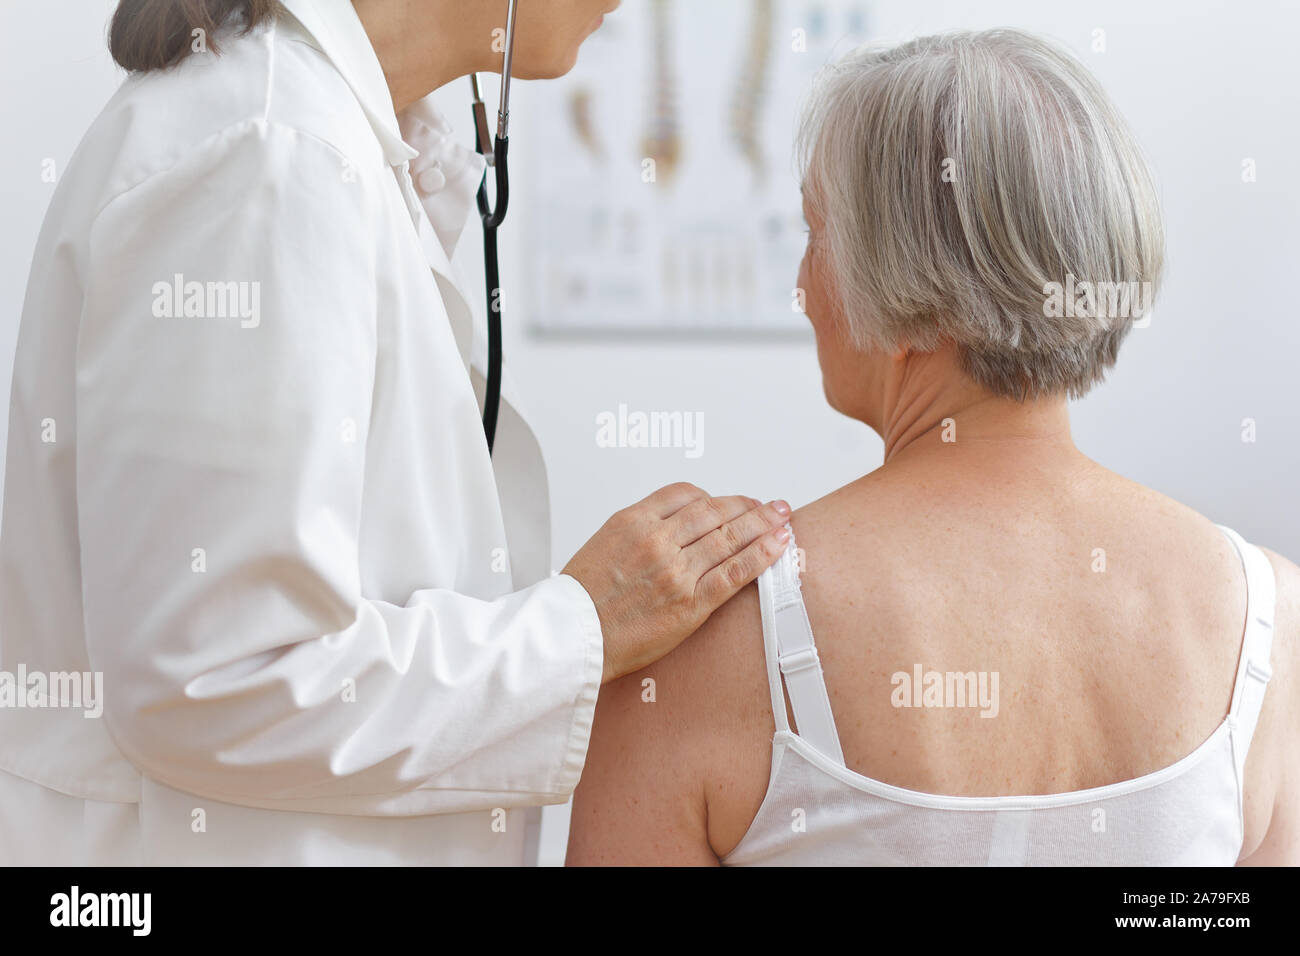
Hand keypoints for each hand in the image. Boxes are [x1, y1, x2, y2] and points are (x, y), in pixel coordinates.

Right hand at [562, 483, 791, 682]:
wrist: (571, 638)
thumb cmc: (581, 600)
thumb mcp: (602, 545)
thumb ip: (638, 533)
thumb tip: (669, 529)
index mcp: (632, 521)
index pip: (685, 494)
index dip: (714, 496)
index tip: (728, 502)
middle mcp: (657, 540)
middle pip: (714, 511)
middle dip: (746, 505)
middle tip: (768, 505)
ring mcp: (676, 571)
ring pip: (730, 536)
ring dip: (763, 523)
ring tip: (782, 517)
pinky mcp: (690, 603)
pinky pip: (734, 572)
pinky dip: (761, 555)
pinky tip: (779, 544)